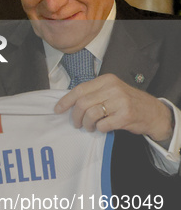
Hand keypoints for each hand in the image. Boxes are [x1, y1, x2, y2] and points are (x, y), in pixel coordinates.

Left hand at [55, 73, 173, 143]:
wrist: (152, 112)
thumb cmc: (127, 102)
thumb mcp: (111, 91)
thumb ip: (94, 93)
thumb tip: (68, 102)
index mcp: (107, 80)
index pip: (80, 89)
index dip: (66, 101)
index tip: (58, 110)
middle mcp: (113, 88)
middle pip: (82, 103)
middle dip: (75, 116)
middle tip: (77, 124)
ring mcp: (120, 102)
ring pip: (90, 115)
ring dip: (87, 125)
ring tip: (90, 127)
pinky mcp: (125, 116)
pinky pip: (102, 125)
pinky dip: (99, 129)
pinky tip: (103, 128)